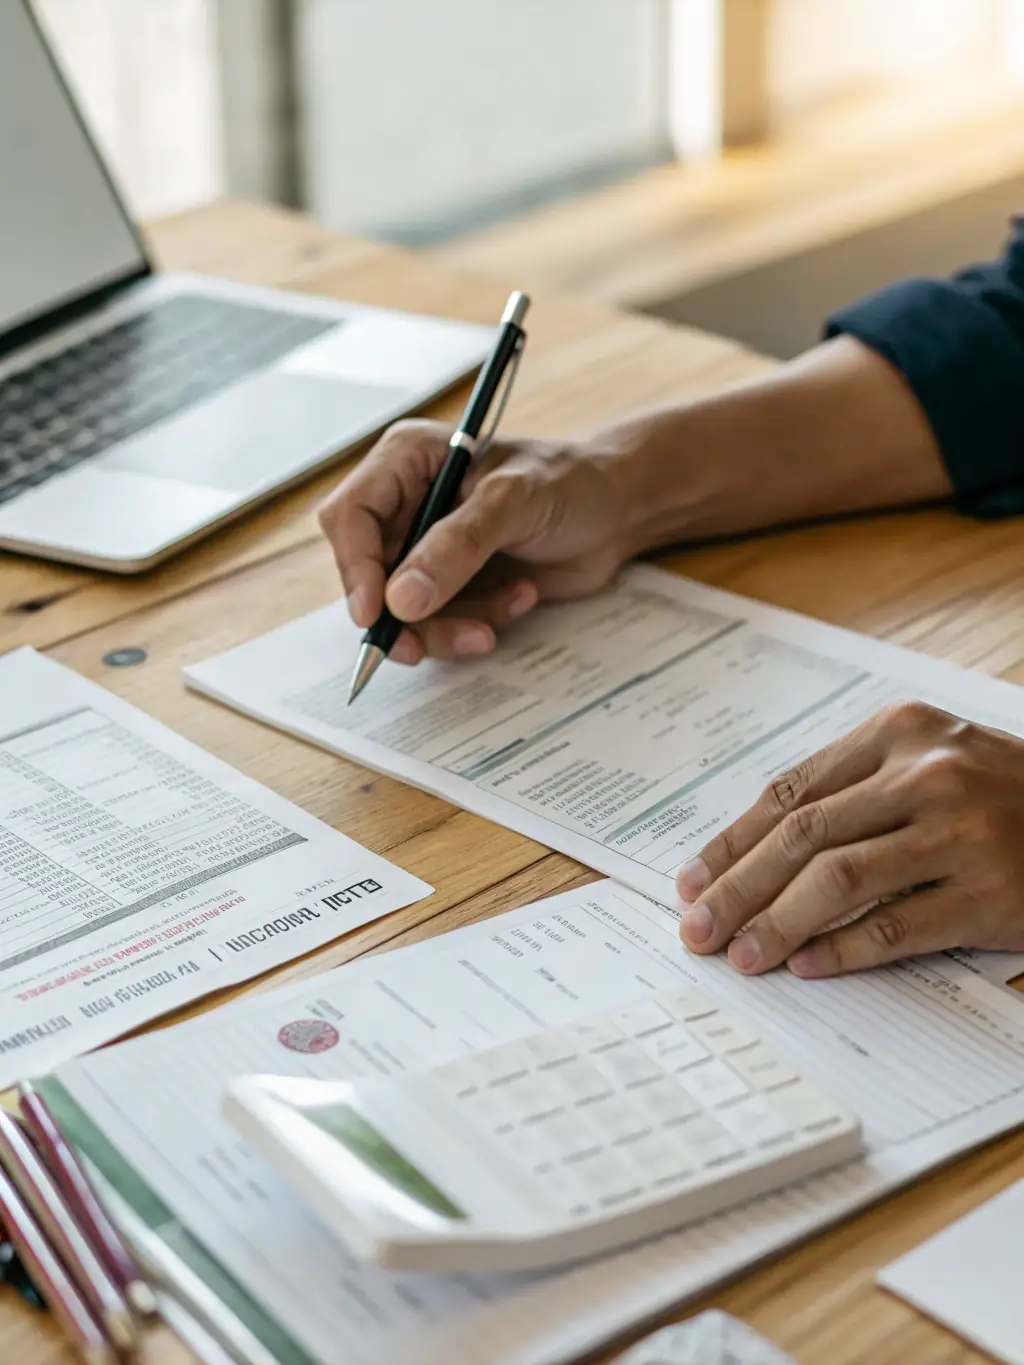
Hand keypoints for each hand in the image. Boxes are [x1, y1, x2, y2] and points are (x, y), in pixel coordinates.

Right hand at [318, 419, 635, 662]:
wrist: (617, 512)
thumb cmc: (570, 483)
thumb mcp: (515, 503)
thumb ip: (458, 547)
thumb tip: (400, 599)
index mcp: (406, 461)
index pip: (351, 516)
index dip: (356, 568)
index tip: (378, 613)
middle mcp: (406, 505)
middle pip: (367, 575)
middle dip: (402, 616)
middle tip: (425, 646)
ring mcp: (426, 549)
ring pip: (400, 612)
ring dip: (447, 628)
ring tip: (501, 617)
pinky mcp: (451, 586)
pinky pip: (437, 625)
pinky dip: (475, 625)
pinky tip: (519, 598)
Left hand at [676, 702, 1023, 976]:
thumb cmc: (1000, 792)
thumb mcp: (928, 763)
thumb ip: (852, 793)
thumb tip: (756, 853)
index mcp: (898, 733)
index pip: (791, 793)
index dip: (733, 843)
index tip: (692, 882)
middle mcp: (927, 774)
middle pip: (803, 835)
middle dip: (738, 887)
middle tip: (696, 928)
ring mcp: (963, 832)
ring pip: (840, 880)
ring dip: (778, 923)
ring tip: (742, 956)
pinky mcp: (992, 892)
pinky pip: (898, 926)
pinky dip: (844, 950)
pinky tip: (807, 966)